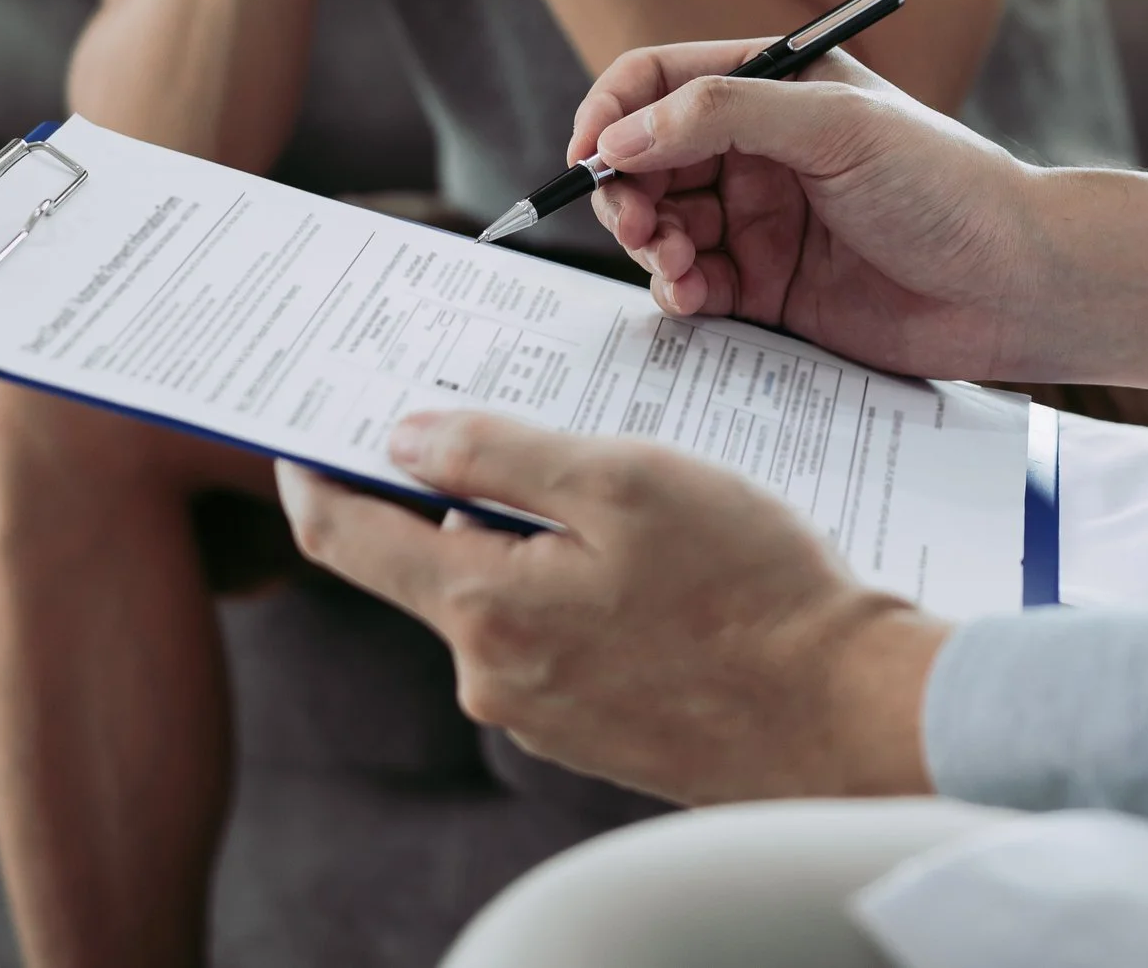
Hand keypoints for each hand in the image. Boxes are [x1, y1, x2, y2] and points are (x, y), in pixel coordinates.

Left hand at [275, 412, 945, 804]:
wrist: (848, 717)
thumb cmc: (751, 589)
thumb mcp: (623, 480)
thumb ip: (500, 453)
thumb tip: (404, 436)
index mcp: (484, 611)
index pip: (346, 538)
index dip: (312, 474)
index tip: (299, 429)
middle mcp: (492, 679)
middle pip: (427, 564)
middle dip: (447, 491)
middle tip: (491, 416)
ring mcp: (542, 715)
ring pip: (499, 597)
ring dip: (526, 537)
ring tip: (611, 486)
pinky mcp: (592, 731)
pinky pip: (552, 637)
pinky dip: (572, 586)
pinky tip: (648, 560)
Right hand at [576, 42, 1147, 390]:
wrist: (1018, 286)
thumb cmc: (947, 185)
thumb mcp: (835, 126)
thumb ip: (722, 114)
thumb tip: (621, 133)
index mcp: (774, 86)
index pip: (659, 80)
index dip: (612, 111)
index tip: (588, 153)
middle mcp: (757, 151)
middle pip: (646, 159)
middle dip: (625, 190)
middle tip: (635, 224)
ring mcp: (759, 223)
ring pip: (659, 226)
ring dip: (648, 244)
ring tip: (676, 264)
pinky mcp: (767, 291)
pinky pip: (689, 288)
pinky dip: (675, 292)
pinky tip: (695, 298)